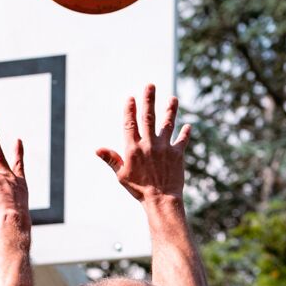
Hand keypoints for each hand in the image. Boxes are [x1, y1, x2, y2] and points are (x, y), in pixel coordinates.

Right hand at [96, 84, 190, 205]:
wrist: (160, 199)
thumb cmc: (138, 189)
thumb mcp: (121, 175)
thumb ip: (111, 159)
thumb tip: (97, 149)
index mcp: (133, 148)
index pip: (130, 124)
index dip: (130, 110)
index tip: (130, 98)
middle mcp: (149, 144)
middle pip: (148, 117)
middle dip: (149, 100)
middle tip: (150, 85)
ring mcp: (164, 147)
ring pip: (168, 123)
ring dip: (170, 110)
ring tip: (173, 99)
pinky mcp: (177, 154)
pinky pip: (182, 140)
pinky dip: (185, 133)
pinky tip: (188, 126)